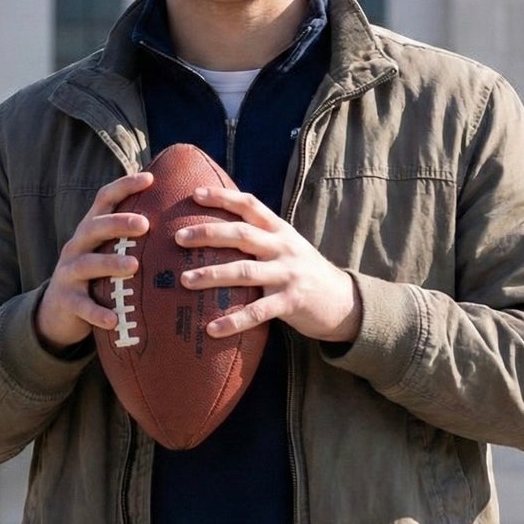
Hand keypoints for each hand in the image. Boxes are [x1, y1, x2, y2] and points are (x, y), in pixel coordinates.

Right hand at [35, 172, 153, 351]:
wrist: (57, 311)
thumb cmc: (96, 276)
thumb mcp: (107, 251)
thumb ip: (130, 237)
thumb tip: (177, 218)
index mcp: (90, 230)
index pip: (104, 199)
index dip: (124, 186)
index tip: (150, 178)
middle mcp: (77, 246)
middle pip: (94, 227)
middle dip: (118, 223)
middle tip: (145, 224)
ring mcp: (68, 273)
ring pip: (87, 264)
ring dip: (110, 264)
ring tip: (133, 266)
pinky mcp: (66, 300)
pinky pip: (81, 306)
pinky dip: (97, 312)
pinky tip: (113, 319)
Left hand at [175, 186, 361, 344]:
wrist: (345, 301)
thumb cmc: (304, 272)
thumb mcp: (287, 246)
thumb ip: (260, 237)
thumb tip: (216, 231)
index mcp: (280, 230)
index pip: (250, 205)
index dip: (223, 197)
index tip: (195, 194)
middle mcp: (284, 248)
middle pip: (242, 235)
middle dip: (208, 234)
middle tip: (178, 238)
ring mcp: (288, 274)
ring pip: (244, 272)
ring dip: (212, 275)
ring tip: (184, 280)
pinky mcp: (291, 302)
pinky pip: (257, 312)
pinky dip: (233, 321)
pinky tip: (211, 329)